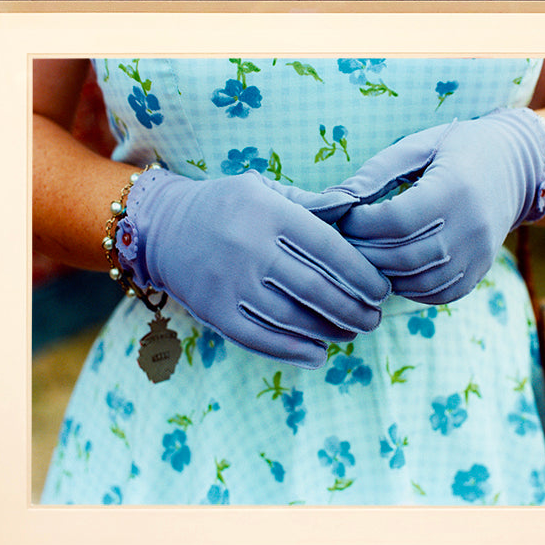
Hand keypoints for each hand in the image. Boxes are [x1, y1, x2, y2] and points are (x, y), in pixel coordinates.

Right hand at [117, 168, 390, 367]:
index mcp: (270, 212)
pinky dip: (294, 351)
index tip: (382, 291)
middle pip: (317, 288)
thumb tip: (363, 219)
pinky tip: (318, 354)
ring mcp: (230, 281)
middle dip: (354, 310)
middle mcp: (250, 247)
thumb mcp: (266, 190)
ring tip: (351, 334)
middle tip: (374, 319)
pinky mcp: (213, 310)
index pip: (330, 249)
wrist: (162, 226)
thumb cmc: (229, 207)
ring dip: (330, 332)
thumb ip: (311, 206)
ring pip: (293, 318)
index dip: (362, 275)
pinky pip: (260, 339)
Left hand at [320, 108, 544, 303]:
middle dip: (364, 253)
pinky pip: (435, 294)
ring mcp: (477, 256)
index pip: (396, 221)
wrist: (515, 166)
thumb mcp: (418, 146)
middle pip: (403, 257)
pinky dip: (406, 288)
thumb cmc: (457, 149)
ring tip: (363, 256)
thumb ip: (376, 173)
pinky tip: (391, 270)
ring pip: (416, 282)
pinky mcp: (477, 274)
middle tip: (343, 242)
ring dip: (382, 274)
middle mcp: (471, 228)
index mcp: (455, 188)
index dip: (361, 224)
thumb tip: (332, 201)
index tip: (344, 216)